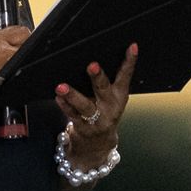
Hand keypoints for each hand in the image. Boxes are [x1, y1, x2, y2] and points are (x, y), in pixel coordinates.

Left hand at [55, 44, 137, 169]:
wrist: (98, 144)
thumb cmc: (102, 112)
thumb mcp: (111, 98)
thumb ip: (105, 82)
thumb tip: (93, 57)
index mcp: (120, 95)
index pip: (126, 75)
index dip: (130, 61)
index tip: (132, 47)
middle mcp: (110, 106)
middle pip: (104, 89)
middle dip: (98, 77)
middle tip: (91, 65)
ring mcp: (97, 119)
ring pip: (85, 106)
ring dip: (73, 95)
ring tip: (62, 87)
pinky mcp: (83, 127)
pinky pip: (72, 115)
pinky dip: (64, 105)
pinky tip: (58, 97)